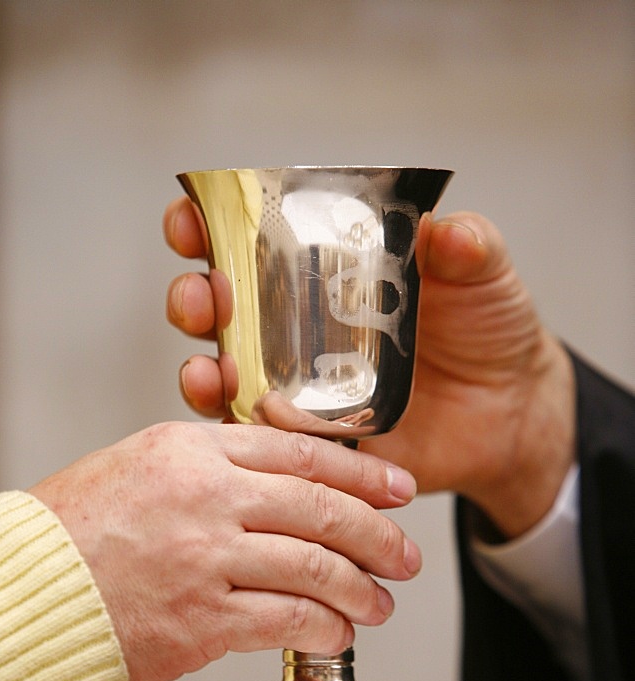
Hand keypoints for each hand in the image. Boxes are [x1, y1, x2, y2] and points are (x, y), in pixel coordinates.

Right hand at [31, 421, 418, 680]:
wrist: (24, 596)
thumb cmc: (72, 534)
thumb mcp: (136, 468)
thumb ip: (208, 467)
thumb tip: (275, 482)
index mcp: (189, 450)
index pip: (299, 452)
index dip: (362, 474)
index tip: (396, 489)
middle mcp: (205, 497)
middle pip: (321, 509)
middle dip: (377, 534)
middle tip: (405, 554)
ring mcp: (206, 559)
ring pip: (314, 567)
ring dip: (359, 590)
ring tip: (379, 604)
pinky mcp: (202, 620)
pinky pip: (286, 620)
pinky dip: (323, 629)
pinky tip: (336, 635)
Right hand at [164, 200, 574, 537]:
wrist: (512, 411)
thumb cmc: (490, 329)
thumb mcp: (484, 276)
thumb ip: (469, 248)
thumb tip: (449, 232)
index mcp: (329, 274)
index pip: (253, 241)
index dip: (209, 226)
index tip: (190, 219)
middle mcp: (302, 328)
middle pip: (223, 309)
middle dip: (194, 299)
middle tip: (202, 297)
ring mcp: (304, 386)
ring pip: (231, 376)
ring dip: (204, 370)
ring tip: (208, 369)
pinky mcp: (318, 439)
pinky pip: (269, 439)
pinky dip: (244, 431)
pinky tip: (240, 423)